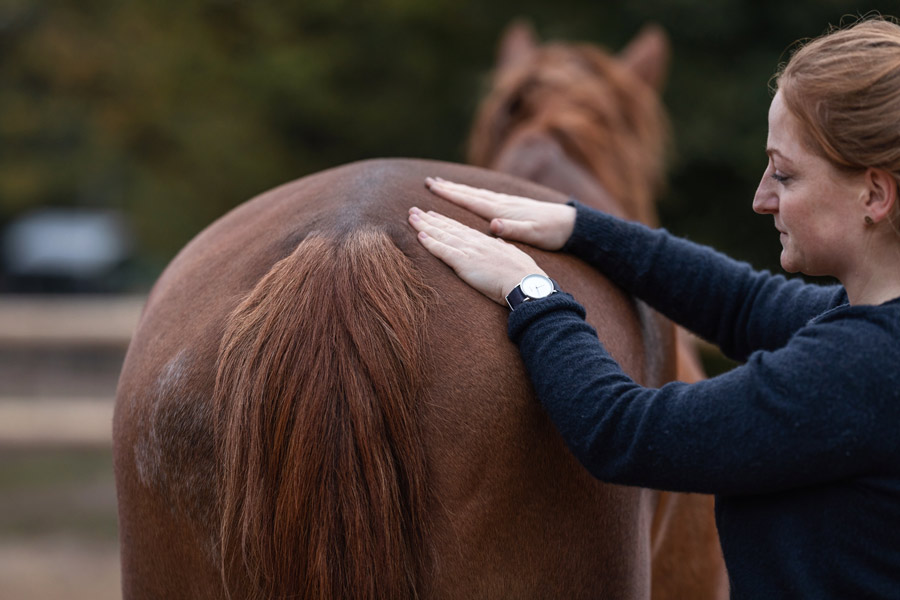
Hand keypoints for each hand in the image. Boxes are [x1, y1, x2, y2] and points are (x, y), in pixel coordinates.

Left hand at [408, 207, 545, 305]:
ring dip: (424, 226)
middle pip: (447, 227)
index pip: (460, 228)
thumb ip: (504, 247)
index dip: (445, 221)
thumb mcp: (514, 255)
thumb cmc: (523, 273)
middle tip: (414, 210)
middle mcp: (475, 242)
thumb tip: (498, 242)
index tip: (433, 214)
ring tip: (411, 217)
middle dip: (429, 218)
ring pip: (442, 235)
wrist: (525, 283)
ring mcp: (469, 250)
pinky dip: (430, 243)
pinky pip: (443, 251)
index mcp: (486, 241)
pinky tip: (419, 236)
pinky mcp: (464, 262)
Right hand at [425, 177, 575, 250]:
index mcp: (502, 212)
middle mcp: (502, 204)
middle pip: (470, 193)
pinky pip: (486, 197)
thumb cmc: (551, 233)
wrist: (570, 224)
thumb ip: (513, 230)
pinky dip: (473, 193)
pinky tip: (471, 193)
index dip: (451, 194)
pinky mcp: (513, 206)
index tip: (433, 187)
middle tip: (429, 181)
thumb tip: (493, 225)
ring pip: (476, 193)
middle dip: (449, 188)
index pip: (470, 201)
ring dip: (459, 189)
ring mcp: (507, 203)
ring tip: (443, 184)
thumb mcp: (533, 235)